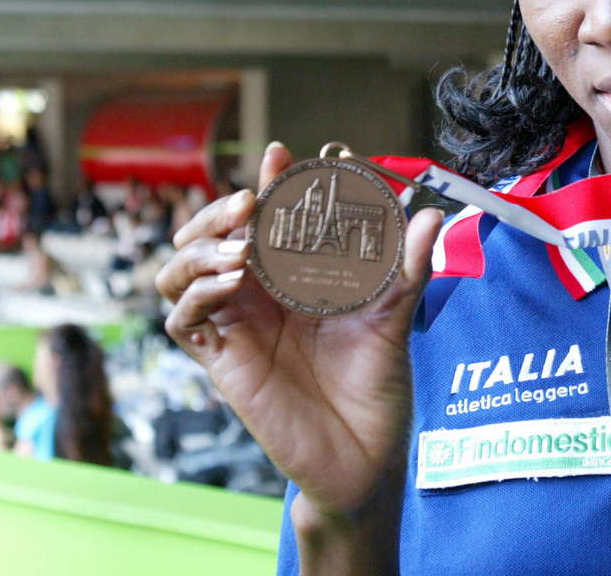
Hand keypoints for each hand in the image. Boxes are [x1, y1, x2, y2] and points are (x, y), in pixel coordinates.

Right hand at [156, 142, 439, 514]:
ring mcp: (237, 325)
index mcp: (296, 276)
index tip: (282, 155)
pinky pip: (185, 320)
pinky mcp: (223, 361)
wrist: (367, 454)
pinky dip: (198, 293)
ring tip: (240, 247)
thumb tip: (428, 215)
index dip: (270, 184)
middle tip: (250, 201)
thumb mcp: (395, 317)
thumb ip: (408, 267)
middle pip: (212, 236)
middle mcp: (259, 295)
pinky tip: (230, 282)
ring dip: (201, 248)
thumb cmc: (377, 385)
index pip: (270, 218)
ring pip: (182, 271)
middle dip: (221, 211)